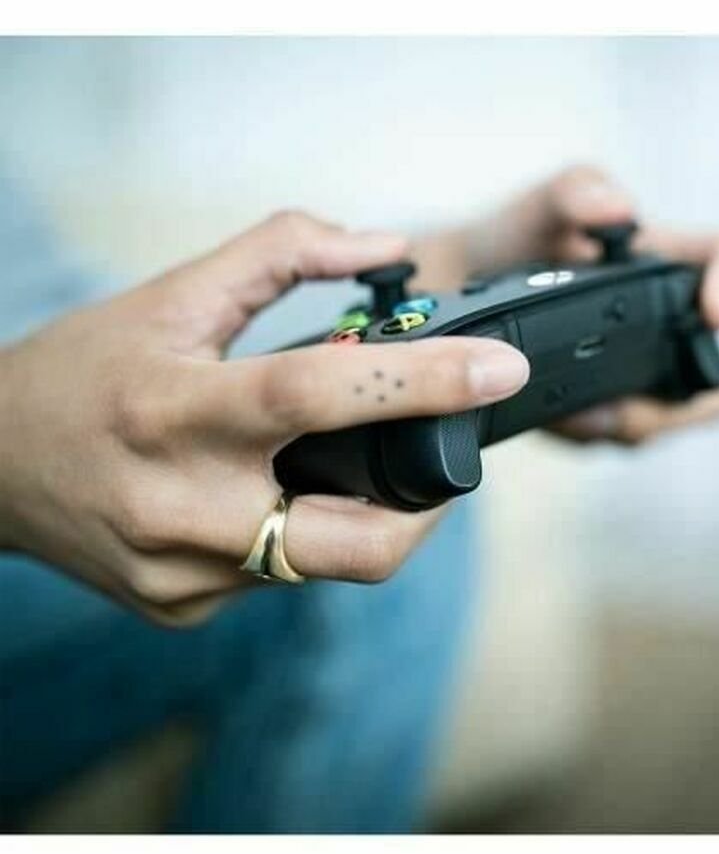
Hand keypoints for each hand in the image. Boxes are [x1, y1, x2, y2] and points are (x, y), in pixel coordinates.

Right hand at [0, 211, 529, 625]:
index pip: (321, 397)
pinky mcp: (184, 608)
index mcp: (178, 413)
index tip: (500, 370)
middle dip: (435, 505)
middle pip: (363, 541)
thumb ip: (280, 253)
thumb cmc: (81, 374)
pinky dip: (304, 532)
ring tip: (351, 462)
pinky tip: (274, 497)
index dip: (425, 382)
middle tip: (446, 455)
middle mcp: (183, 509)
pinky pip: (283, 574)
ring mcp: (184, 574)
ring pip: (332, 563)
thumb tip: (383, 245)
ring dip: (371, 515)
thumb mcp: (172, 293)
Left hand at [428, 165, 718, 444]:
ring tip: (577, 400)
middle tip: (628, 390)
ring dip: (626, 416)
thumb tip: (619, 208)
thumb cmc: (519, 238)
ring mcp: (640, 376)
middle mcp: (667, 324)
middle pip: (715, 373)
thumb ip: (577, 190)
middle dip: (679, 395)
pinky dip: (588, 429)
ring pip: (663, 418)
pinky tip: (557, 411)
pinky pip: (614, 437)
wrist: (461, 290)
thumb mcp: (543, 202)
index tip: (716, 310)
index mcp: (668, 260)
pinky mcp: (604, 414)